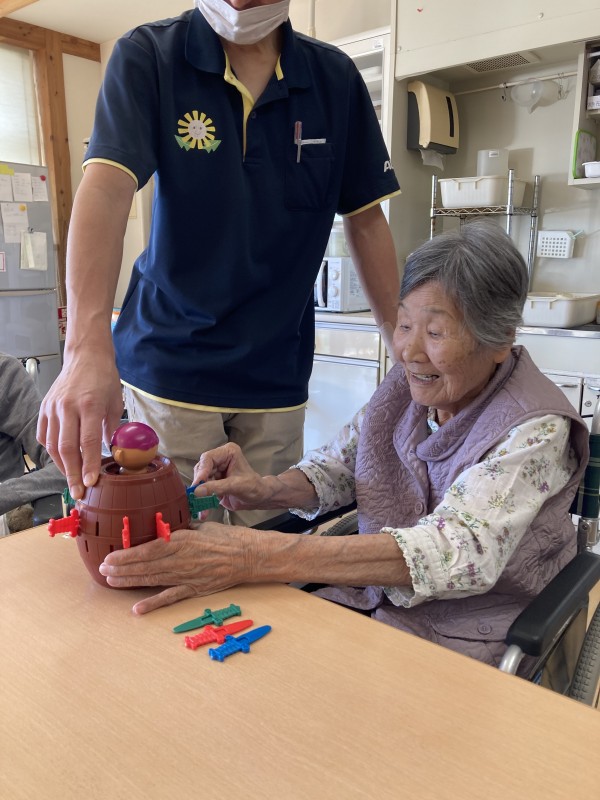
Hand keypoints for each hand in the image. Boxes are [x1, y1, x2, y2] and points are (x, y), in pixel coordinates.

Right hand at [37, 348, 122, 499]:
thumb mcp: (116, 403)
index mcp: (89, 405)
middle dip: (73, 474)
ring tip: (72, 480)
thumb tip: (112, 452)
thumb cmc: (104, 379)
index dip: (89, 465)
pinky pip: (44, 435)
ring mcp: (53, 407)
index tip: (91, 483)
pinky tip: (62, 460)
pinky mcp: (44, 408)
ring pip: (52, 445)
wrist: (86, 356)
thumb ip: (112, 429)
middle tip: (78, 492)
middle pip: (67, 448)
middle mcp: (68, 407)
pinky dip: (51, 451)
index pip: (88, 442)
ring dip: (62, 466)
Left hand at [99, 523, 252, 613]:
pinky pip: (171, 597)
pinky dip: (154, 603)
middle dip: (122, 568)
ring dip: (131, 582)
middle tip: (103, 570)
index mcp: (183, 540)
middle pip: (146, 565)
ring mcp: (188, 576)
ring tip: (112, 582)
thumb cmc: (227, 538)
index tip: (110, 556)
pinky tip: (138, 608)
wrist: (248, 556)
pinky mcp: (194, 589)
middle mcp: (182, 559)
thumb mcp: (201, 525)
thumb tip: (163, 525)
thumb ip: (181, 527)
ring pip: (153, 580)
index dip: (127, 555)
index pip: (149, 548)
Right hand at [192, 442, 271, 510]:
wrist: (259, 498)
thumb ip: (216, 487)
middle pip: (202, 470)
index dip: (201, 472)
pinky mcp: (213, 483)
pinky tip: (203, 512)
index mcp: (228, 453)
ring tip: (199, 507)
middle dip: (199, 485)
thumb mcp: (236, 486)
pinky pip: (203, 491)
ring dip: (199, 496)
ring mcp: (216, 471)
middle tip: (195, 497)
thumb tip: (197, 491)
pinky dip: (203, 502)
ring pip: (200, 482)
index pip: (208, 458)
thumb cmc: (254, 487)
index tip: (196, 485)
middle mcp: (220, 459)